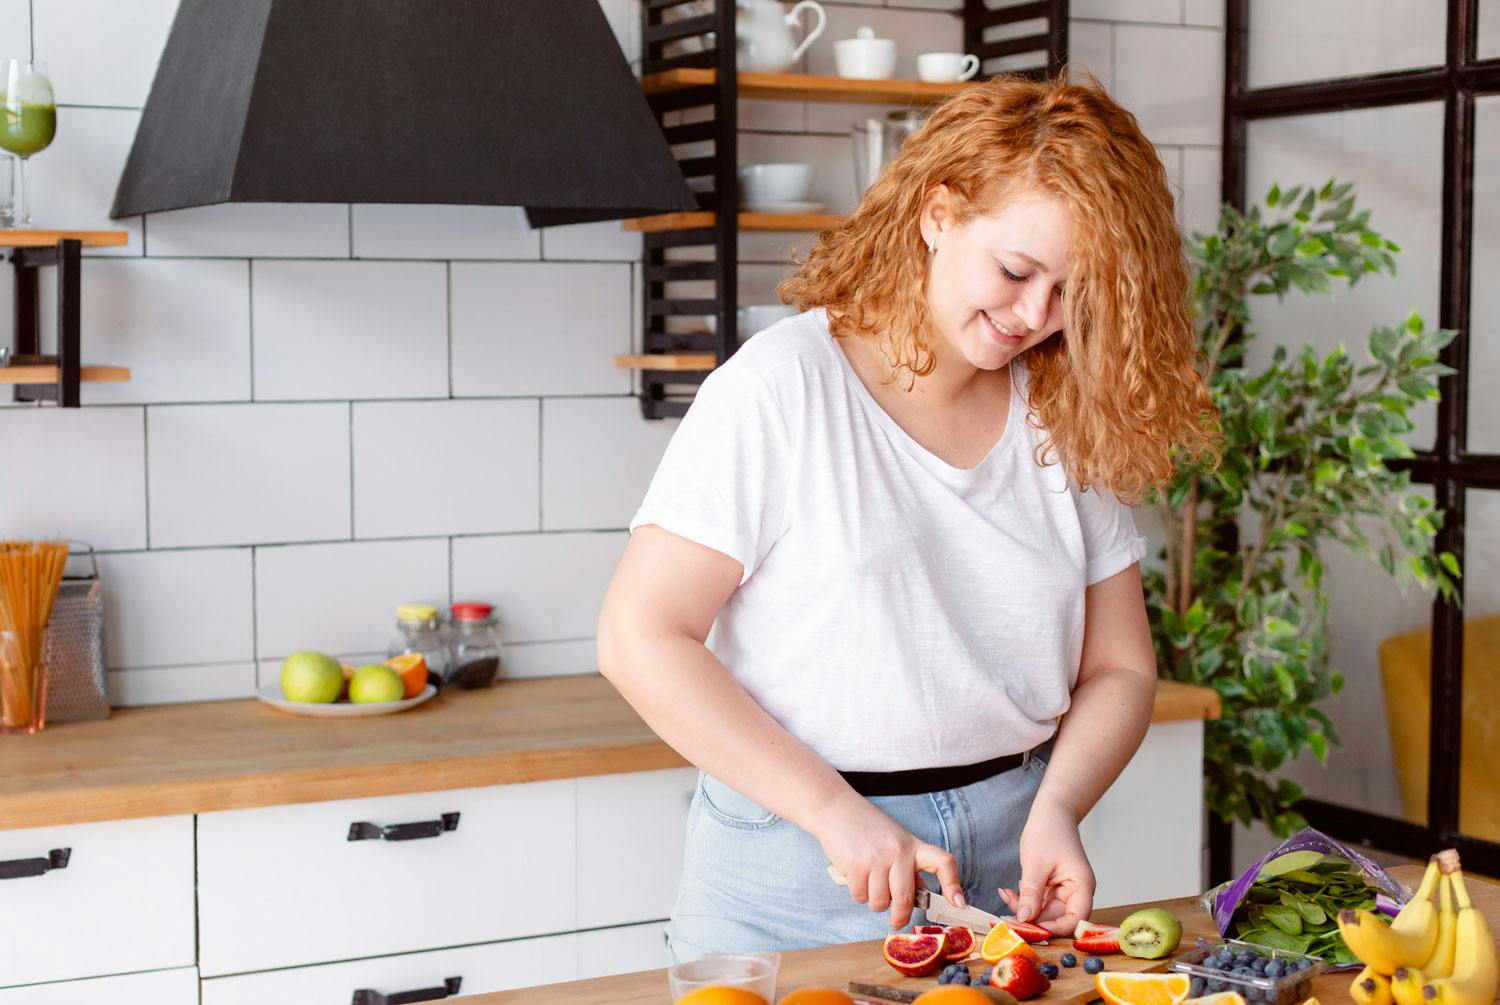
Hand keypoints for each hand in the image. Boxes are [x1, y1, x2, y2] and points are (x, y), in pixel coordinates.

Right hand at [814, 791, 962, 929]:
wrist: (836, 809)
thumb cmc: (867, 827)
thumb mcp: (895, 841)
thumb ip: (907, 866)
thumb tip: (919, 894)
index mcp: (913, 845)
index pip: (942, 862)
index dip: (953, 885)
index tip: (959, 903)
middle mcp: (898, 851)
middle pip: (906, 898)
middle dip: (900, 917)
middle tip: (896, 921)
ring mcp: (877, 859)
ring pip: (880, 903)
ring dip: (874, 901)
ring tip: (869, 882)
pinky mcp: (856, 866)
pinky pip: (860, 897)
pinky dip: (858, 894)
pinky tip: (855, 877)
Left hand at [999, 797, 1094, 935]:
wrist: (1050, 813)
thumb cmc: (1049, 832)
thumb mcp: (1036, 864)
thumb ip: (1031, 893)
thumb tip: (1025, 919)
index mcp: (1082, 886)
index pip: (1075, 919)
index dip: (1056, 928)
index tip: (1032, 929)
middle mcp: (1076, 892)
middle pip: (1058, 919)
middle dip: (1033, 920)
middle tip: (1008, 918)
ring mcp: (1063, 891)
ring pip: (1044, 913)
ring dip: (1024, 910)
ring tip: (1006, 897)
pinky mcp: (1050, 889)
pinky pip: (1037, 903)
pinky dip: (1023, 901)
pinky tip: (1008, 893)